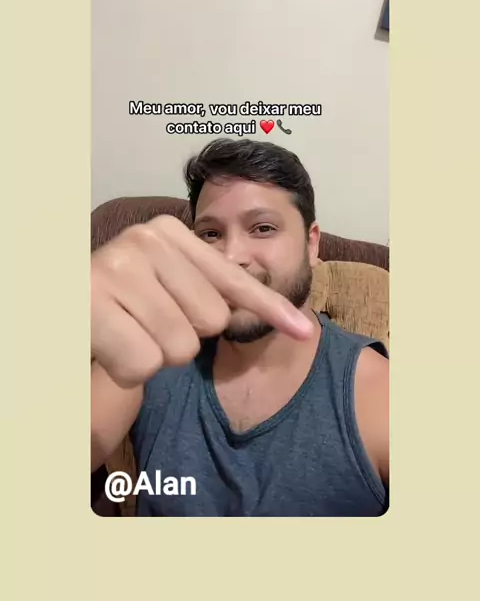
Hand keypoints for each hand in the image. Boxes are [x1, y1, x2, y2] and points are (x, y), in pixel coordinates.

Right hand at [91, 215, 312, 386]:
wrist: (62, 307)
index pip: (233, 281)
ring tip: (125, 331)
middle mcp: (144, 240)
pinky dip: (129, 369)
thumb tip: (297, 322)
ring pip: (179, 348)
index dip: (271, 309)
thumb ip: (214, 291)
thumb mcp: (167, 283)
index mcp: (168, 231)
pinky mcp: (91, 305)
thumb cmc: (121, 301)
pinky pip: (144, 365)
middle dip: (182, 337)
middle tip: (144, 322)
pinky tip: (109, 346)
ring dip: (154, 355)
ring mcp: (116, 269)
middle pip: (210, 322)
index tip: (305, 330)